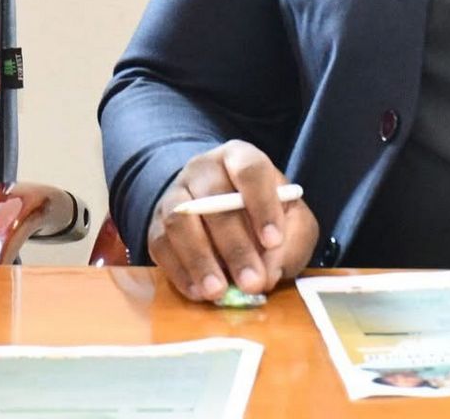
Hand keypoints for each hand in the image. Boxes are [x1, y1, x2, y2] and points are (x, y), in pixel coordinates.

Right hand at [147, 140, 317, 301]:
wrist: (221, 212)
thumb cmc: (264, 216)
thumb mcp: (293, 221)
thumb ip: (292, 241)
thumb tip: (268, 271)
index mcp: (240, 158)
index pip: (250, 170)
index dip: (262, 205)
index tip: (274, 241)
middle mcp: (204, 169)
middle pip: (213, 200)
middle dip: (235, 246)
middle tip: (252, 282)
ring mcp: (176, 194)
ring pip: (181, 222)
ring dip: (200, 260)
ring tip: (218, 292)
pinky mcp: (157, 223)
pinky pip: (161, 245)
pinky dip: (179, 272)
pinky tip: (199, 292)